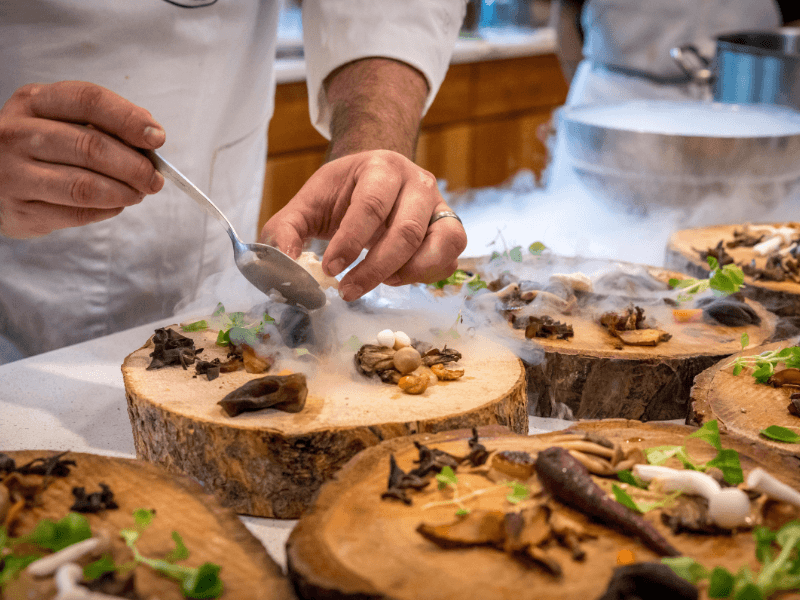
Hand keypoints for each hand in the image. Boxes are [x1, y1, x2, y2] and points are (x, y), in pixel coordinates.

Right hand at [0, 81, 165, 237]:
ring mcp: (13, 174)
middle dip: (134, 166)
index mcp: (32, 102)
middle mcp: (15, 134)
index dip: (128, 119)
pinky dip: (107, 210)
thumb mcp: (59, 121)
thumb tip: (149, 135)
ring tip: (139, 193)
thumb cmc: (38, 147)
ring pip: (85, 185)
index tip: (157, 138)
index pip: (88, 100)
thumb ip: (102, 123)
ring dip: (124, 192)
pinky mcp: (20, 211)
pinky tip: (115, 205)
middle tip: (155, 179)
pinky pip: (77, 213)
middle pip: (91, 147)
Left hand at [260, 149, 466, 300]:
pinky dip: (425, 276)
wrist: (376, 178)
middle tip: (348, 291)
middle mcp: (418, 183)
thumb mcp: (307, 204)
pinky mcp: (450, 228)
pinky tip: (397, 277)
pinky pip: (449, 259)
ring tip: (380, 282)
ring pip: (440, 244)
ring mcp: (440, 205)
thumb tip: (283, 264)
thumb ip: (286, 231)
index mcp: (381, 167)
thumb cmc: (342, 193)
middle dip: (375, 268)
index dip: (350, 242)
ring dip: (408, 273)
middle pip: (406, 231)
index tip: (329, 269)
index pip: (370, 206)